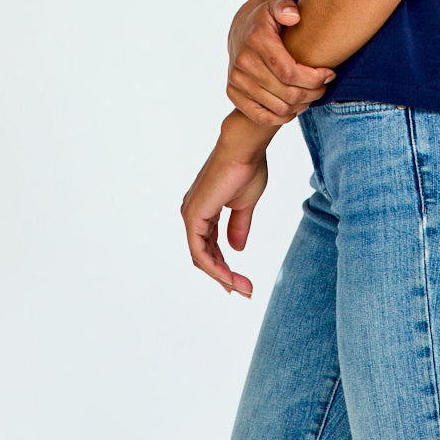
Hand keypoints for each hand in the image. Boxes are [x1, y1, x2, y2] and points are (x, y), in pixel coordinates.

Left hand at [181, 125, 268, 296]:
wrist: (244, 148)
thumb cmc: (247, 168)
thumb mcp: (244, 204)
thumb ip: (239, 226)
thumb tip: (236, 249)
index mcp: (205, 210)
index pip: (210, 246)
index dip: (224, 266)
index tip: (242, 282)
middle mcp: (194, 214)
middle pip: (205, 256)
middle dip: (225, 276)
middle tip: (245, 291)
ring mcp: (192, 216)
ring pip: (202, 258)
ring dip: (223, 276)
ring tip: (244, 288)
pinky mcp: (194, 217)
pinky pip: (201, 252)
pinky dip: (216, 268)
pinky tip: (230, 278)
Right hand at [227, 0, 335, 123]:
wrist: (241, 29)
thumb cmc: (267, 18)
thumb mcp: (276, 4)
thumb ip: (285, 6)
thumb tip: (294, 17)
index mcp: (256, 41)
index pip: (289, 73)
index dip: (314, 79)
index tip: (329, 74)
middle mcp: (243, 62)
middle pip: (287, 93)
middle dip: (313, 93)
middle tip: (324, 86)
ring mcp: (236, 80)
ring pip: (278, 108)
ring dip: (301, 106)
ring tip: (312, 94)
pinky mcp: (233, 93)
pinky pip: (261, 117)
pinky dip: (282, 118)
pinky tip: (296, 107)